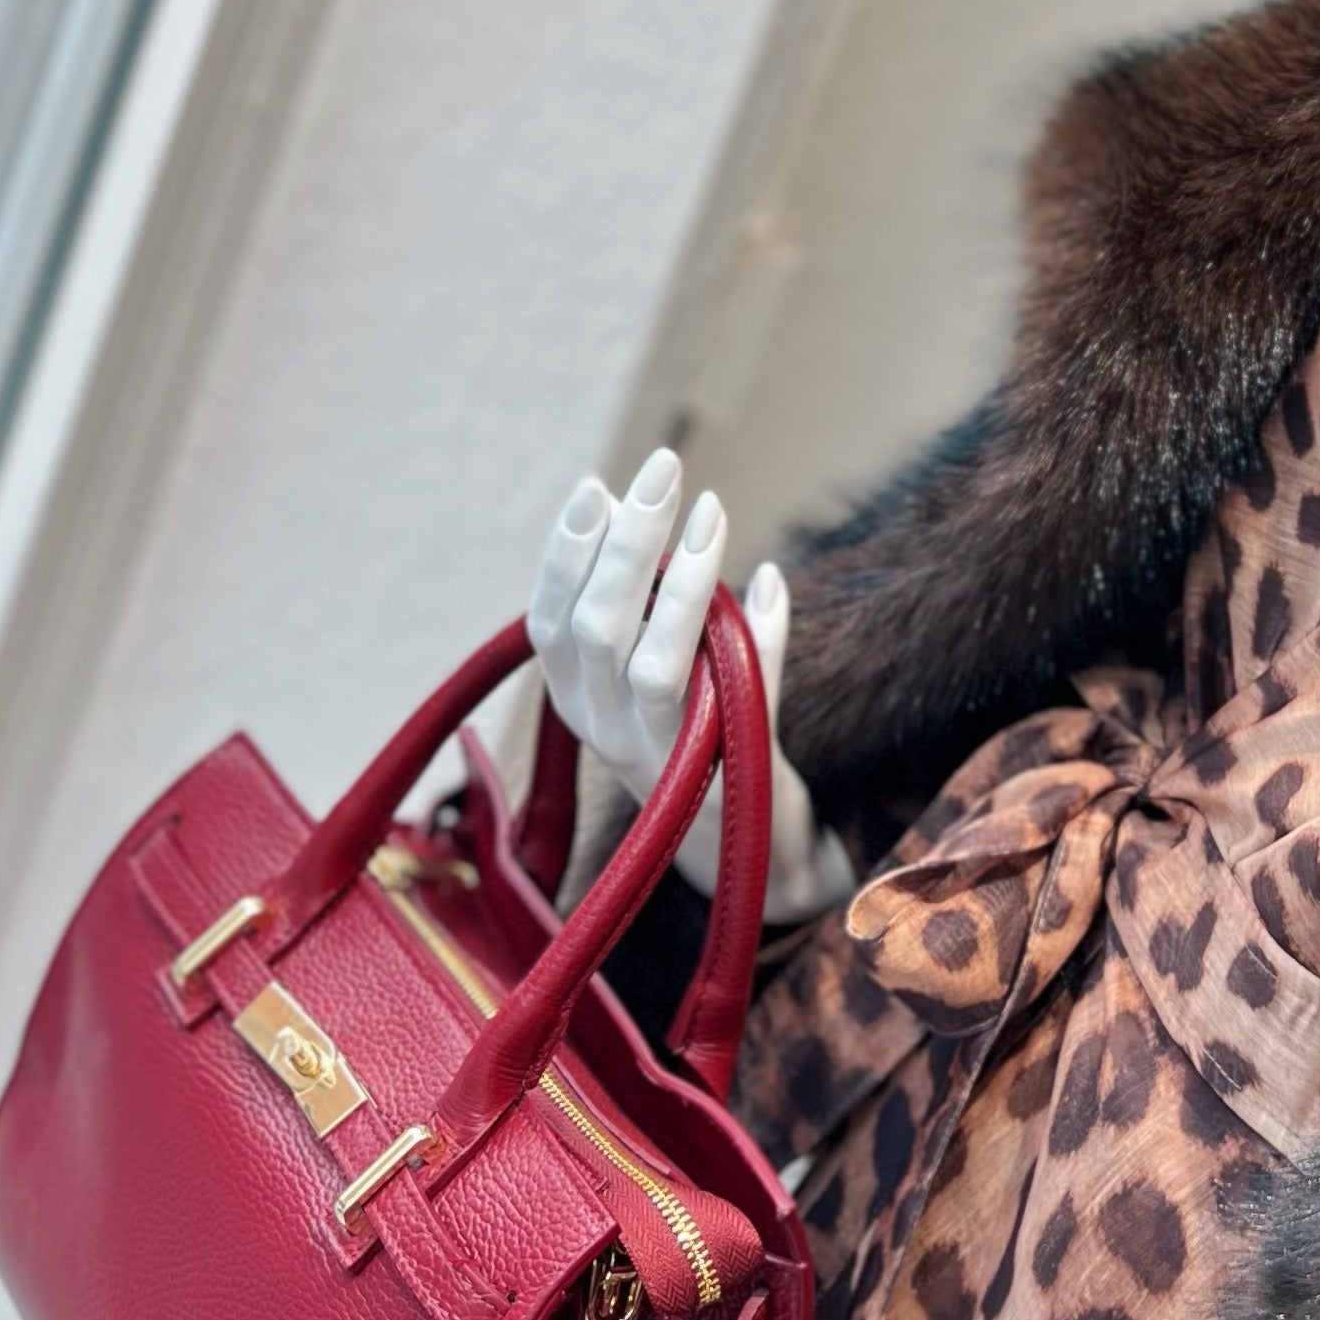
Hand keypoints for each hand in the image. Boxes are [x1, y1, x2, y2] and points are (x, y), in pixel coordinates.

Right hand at [524, 447, 854, 919]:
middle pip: (597, 628)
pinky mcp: (725, 775)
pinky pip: (734, 696)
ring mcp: (661, 758)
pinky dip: (757, 631)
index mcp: (579, 701)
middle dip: (628, 541)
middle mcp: (604, 732)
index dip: (567, 554)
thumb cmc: (705, 736)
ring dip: (683, 580)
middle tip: (664, 468)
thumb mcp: (670, 667)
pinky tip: (769, 579)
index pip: (550, 621)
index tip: (596, 487)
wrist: (753, 850)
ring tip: (712, 511)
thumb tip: (676, 508)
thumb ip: (663, 602)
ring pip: (655, 664)